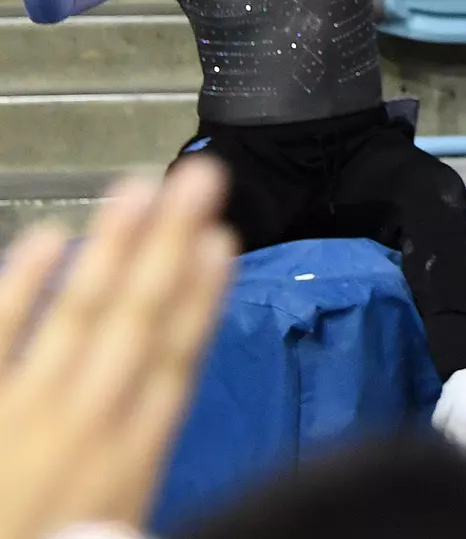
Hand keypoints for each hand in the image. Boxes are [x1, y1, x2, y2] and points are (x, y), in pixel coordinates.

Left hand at [0, 159, 234, 538]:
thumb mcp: (122, 522)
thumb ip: (138, 465)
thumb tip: (162, 401)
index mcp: (133, 460)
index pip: (177, 359)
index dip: (201, 296)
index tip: (222, 241)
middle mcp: (88, 425)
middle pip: (139, 320)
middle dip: (172, 245)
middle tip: (199, 180)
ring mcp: (29, 412)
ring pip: (82, 315)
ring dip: (115, 248)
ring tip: (140, 189)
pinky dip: (24, 286)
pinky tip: (53, 239)